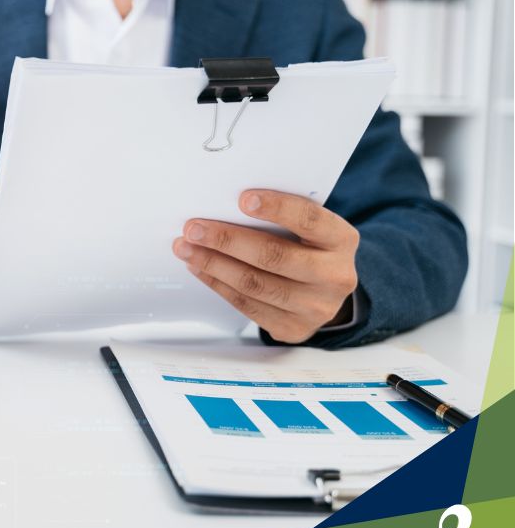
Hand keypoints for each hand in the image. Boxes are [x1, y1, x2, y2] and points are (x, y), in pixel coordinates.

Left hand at [172, 190, 359, 343]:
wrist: (326, 293)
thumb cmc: (309, 248)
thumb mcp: (308, 229)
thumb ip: (281, 218)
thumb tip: (224, 204)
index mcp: (341, 240)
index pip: (309, 220)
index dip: (277, 208)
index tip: (243, 199)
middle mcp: (335, 276)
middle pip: (274, 256)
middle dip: (227, 240)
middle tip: (194, 228)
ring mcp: (315, 307)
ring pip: (255, 284)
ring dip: (213, 264)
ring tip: (187, 248)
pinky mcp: (294, 328)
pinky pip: (247, 306)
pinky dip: (218, 284)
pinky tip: (200, 269)